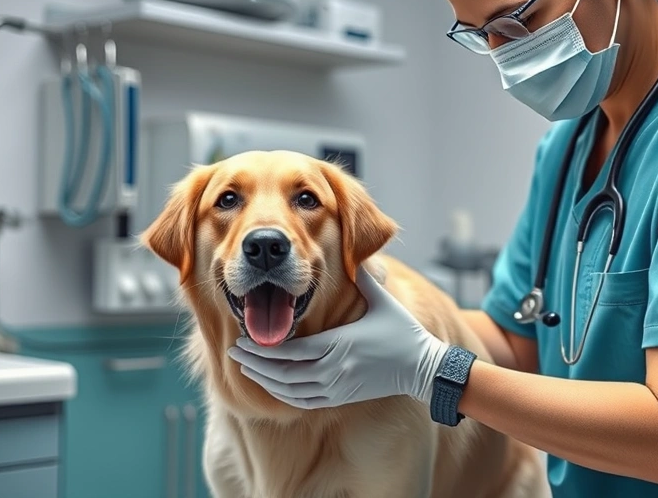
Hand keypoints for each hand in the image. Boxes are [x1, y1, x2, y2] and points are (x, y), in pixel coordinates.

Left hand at [227, 265, 448, 409]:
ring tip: (246, 368)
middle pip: (283, 373)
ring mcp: (337, 387)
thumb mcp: (383, 301)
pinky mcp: (341, 397)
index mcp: (339, 344)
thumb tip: (354, 254)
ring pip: (290, 390)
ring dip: (265, 380)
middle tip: (235, 352)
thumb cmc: (402, 332)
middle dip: (256, 363)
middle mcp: (334, 369)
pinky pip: (304, 402)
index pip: (291, 352)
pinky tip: (272, 386)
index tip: (244, 338)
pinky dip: (284, 395)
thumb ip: (364, 278)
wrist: (421, 368)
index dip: (264, 348)